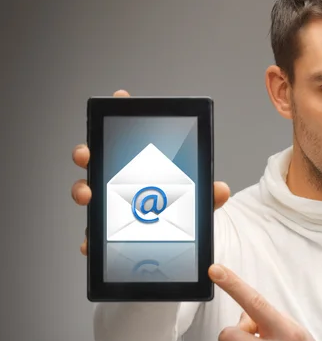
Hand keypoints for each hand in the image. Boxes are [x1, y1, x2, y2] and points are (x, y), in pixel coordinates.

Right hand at [71, 89, 230, 254]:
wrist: (177, 243)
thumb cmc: (181, 212)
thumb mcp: (197, 201)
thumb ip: (208, 195)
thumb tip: (221, 190)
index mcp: (141, 165)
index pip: (130, 133)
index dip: (124, 112)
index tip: (122, 97)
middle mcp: (120, 180)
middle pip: (95, 158)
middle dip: (86, 151)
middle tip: (87, 154)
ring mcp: (111, 203)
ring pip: (87, 191)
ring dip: (81, 189)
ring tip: (88, 196)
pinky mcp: (108, 230)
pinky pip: (93, 232)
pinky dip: (89, 237)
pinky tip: (89, 241)